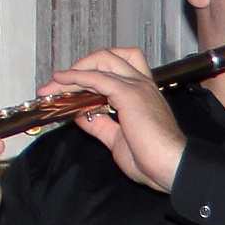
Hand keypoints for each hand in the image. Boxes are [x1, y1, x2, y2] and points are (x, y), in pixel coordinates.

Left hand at [42, 47, 185, 192]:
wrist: (170, 166)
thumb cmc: (152, 159)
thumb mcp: (117, 140)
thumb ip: (100, 125)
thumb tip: (81, 116)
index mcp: (141, 94)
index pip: (115, 69)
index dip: (90, 72)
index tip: (68, 88)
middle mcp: (141, 84)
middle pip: (108, 57)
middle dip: (80, 66)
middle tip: (58, 83)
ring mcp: (136, 87)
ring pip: (101, 62)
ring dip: (74, 70)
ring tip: (54, 84)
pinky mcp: (129, 94)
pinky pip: (97, 78)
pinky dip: (76, 77)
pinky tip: (62, 82)